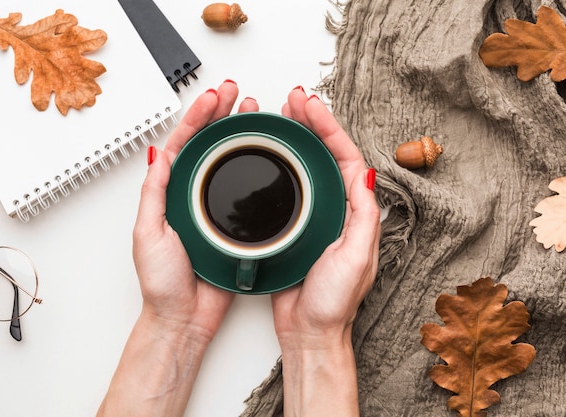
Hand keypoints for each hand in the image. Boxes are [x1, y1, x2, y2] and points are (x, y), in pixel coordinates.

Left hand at [97, 81, 258, 416]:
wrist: (184, 318)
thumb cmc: (162, 284)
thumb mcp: (148, 235)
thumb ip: (154, 196)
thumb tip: (158, 156)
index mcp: (167, 193)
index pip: (183, 144)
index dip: (198, 117)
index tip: (214, 98)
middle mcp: (190, 195)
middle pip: (206, 145)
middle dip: (219, 114)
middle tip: (235, 93)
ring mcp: (213, 207)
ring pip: (226, 161)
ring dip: (237, 133)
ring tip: (250, 111)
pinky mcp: (232, 223)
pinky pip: (242, 188)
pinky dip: (251, 166)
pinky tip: (261, 152)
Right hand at [270, 87, 380, 416]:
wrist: (309, 332)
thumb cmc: (333, 303)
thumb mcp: (356, 257)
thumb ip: (363, 215)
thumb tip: (368, 173)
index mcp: (356, 212)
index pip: (345, 157)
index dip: (328, 127)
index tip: (310, 107)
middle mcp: (338, 210)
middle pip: (326, 155)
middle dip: (312, 123)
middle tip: (294, 100)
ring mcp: (315, 216)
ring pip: (306, 167)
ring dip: (297, 138)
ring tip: (284, 116)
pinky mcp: (293, 227)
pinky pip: (288, 187)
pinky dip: (281, 165)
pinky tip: (270, 154)